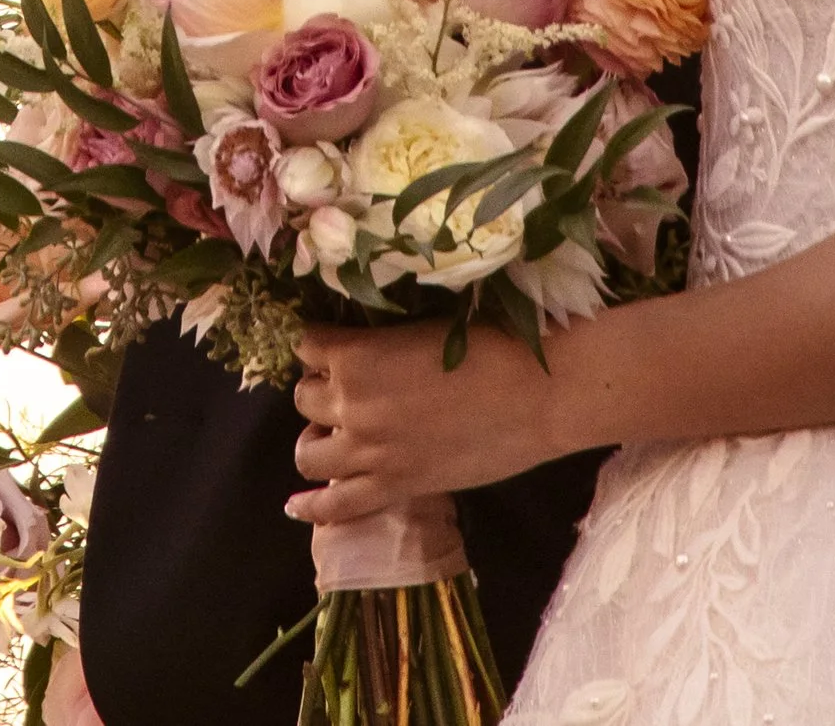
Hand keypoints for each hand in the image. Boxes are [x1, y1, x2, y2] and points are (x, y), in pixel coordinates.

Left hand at [287, 319, 571, 524]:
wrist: (537, 392)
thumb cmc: (491, 342)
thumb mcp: (421, 327)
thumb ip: (382, 342)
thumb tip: (364, 345)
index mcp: (357, 355)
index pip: (306, 345)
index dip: (317, 344)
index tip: (330, 344)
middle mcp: (351, 405)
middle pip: (303, 399)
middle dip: (320, 390)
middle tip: (346, 387)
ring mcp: (370, 453)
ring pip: (307, 453)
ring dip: (316, 439)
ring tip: (335, 434)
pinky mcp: (394, 489)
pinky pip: (335, 507)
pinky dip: (311, 507)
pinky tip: (297, 505)